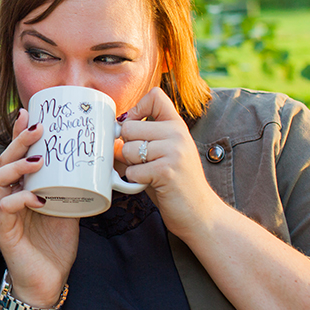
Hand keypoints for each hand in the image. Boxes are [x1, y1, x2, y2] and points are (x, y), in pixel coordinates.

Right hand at [0, 109, 78, 308]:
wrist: (47, 282)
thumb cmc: (55, 245)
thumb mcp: (68, 209)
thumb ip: (74, 188)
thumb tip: (97, 164)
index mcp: (21, 187)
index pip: (17, 154)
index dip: (20, 133)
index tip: (30, 112)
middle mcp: (8, 196)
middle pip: (4, 160)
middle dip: (19, 141)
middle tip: (36, 128)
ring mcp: (2, 213)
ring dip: (16, 167)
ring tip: (36, 161)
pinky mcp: (3, 231)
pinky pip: (5, 208)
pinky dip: (20, 200)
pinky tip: (36, 198)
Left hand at [118, 87, 223, 239]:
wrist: (199, 213)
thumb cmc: (173, 182)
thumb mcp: (160, 153)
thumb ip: (140, 139)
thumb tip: (109, 131)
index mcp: (176, 125)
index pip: (154, 96)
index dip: (137, 109)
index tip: (138, 126)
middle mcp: (177, 133)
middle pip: (128, 126)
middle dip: (127, 147)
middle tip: (143, 162)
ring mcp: (174, 151)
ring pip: (127, 149)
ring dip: (130, 166)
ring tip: (148, 173)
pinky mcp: (166, 170)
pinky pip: (131, 170)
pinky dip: (134, 181)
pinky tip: (151, 184)